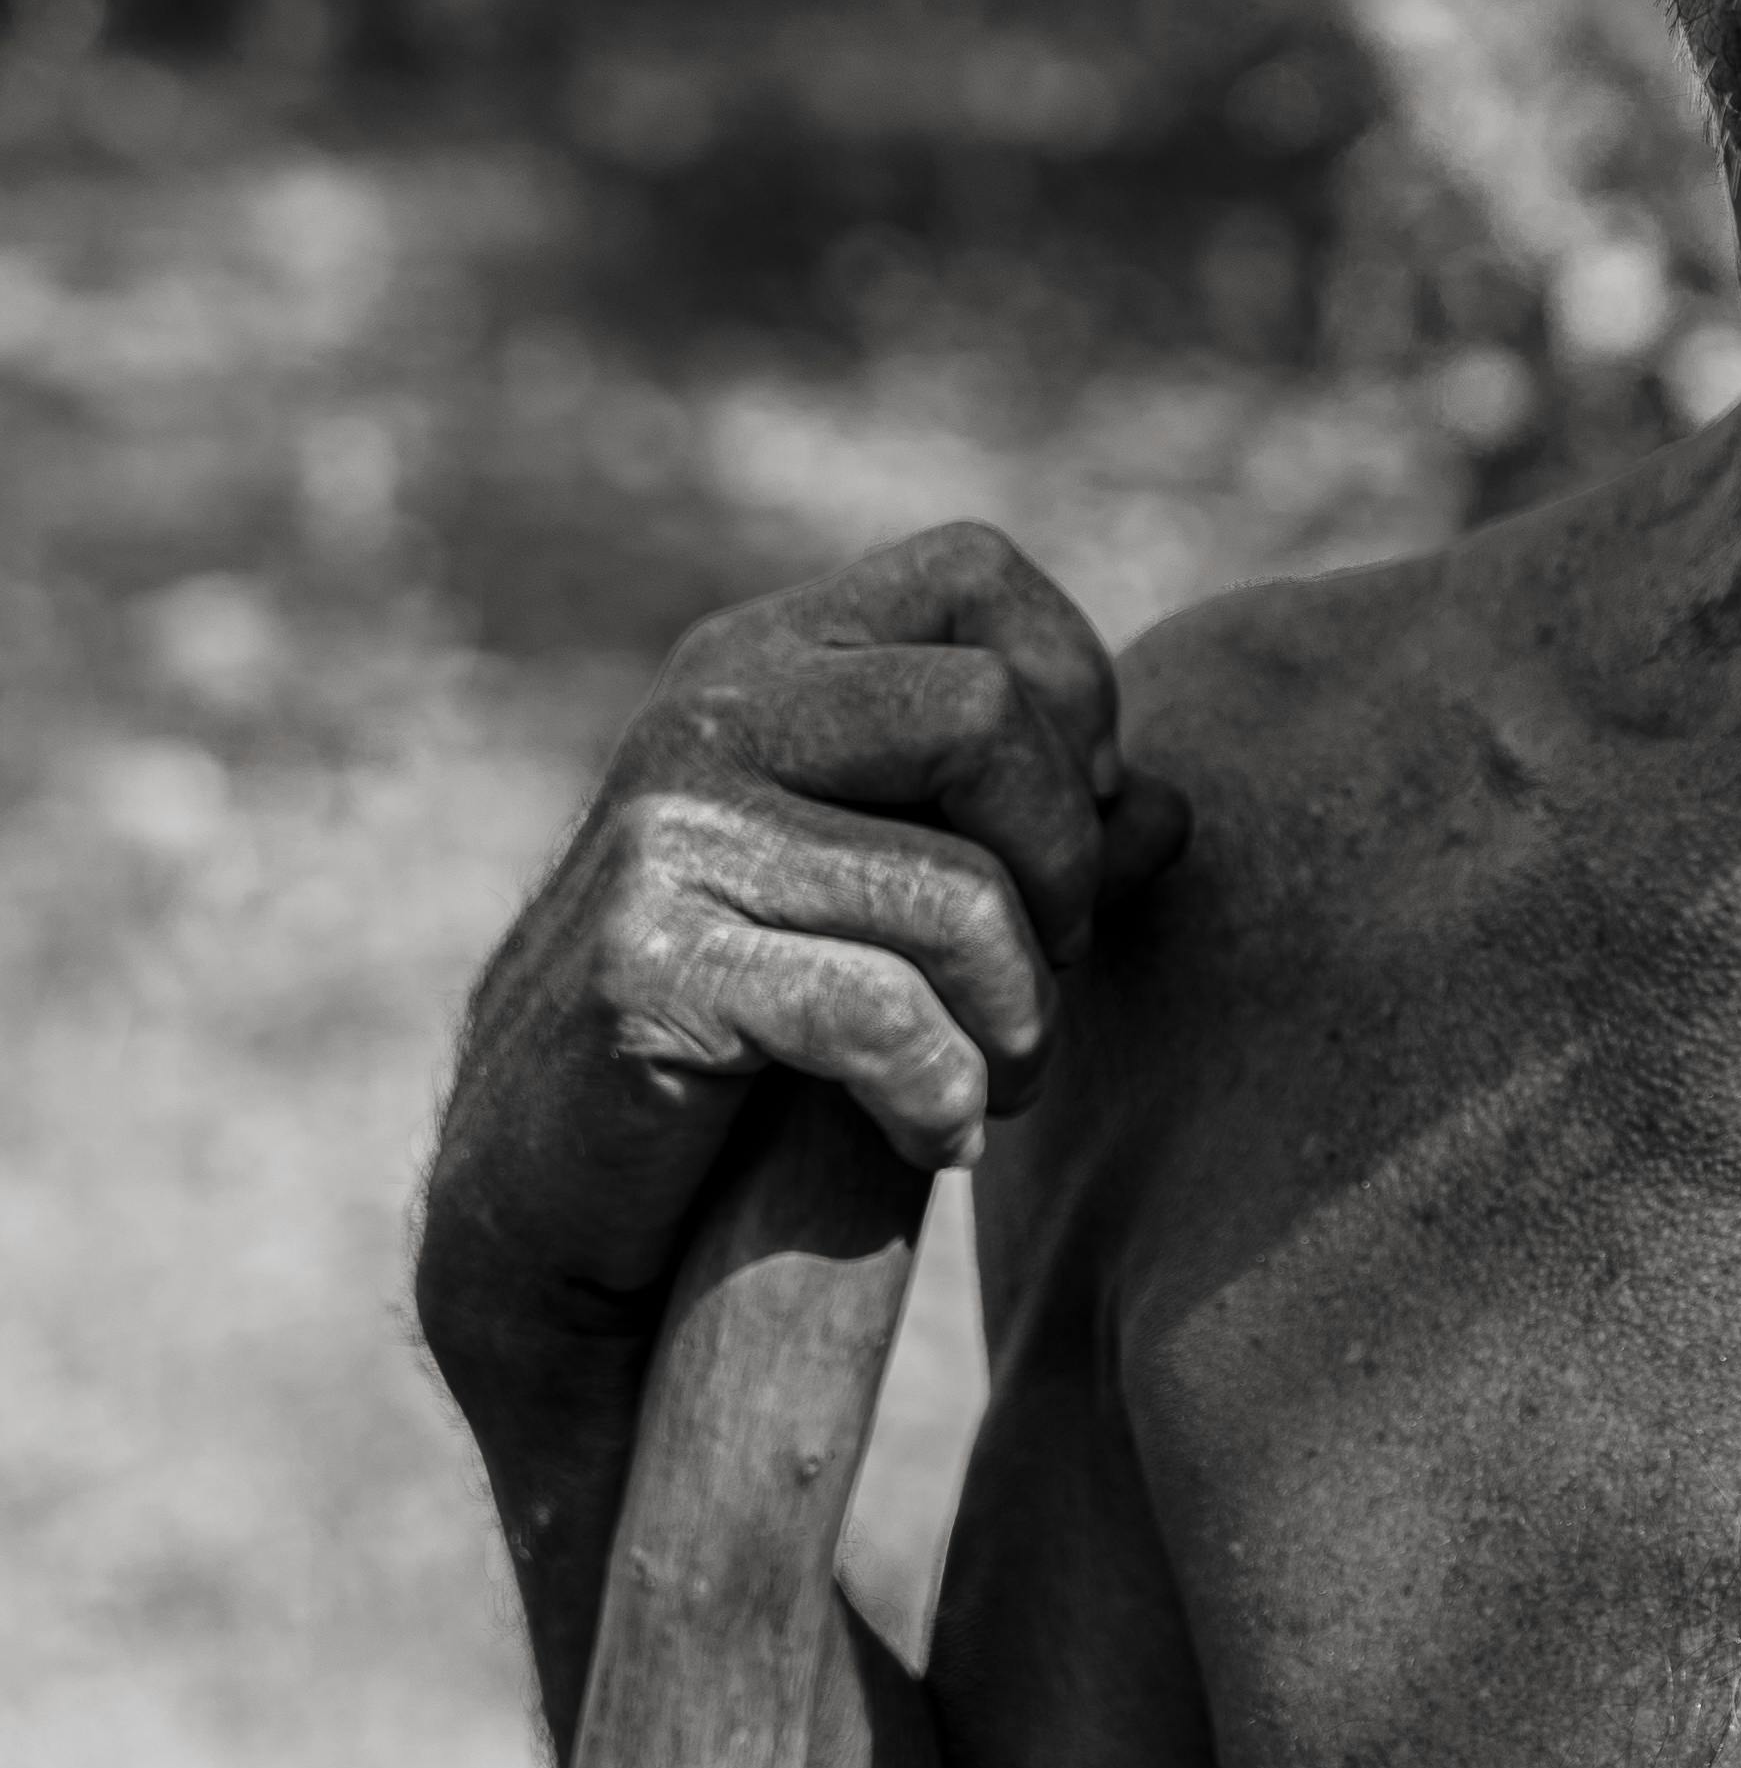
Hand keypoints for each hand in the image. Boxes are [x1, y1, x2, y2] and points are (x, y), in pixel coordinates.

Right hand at [427, 518, 1184, 1348]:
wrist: (547, 1196)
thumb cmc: (748, 1043)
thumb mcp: (894, 914)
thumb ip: (1025, 849)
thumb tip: (1167, 805)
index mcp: (770, 661)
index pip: (976, 571)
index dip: (1073, 696)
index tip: (1059, 839)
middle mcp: (708, 711)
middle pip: (988, 711)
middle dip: (1063, 874)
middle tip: (1038, 984)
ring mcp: (666, 829)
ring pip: (962, 892)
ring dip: (1018, 1026)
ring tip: (985, 1087)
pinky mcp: (647, 962)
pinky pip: (883, 1012)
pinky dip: (942, 1098)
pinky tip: (927, 1137)